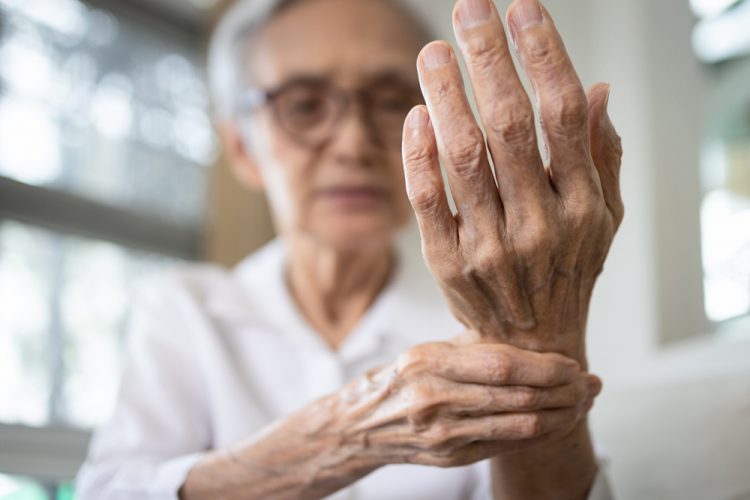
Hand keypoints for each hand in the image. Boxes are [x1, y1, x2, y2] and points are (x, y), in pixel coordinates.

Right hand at [332, 338, 600, 467]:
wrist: (364, 424)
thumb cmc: (403, 379)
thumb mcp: (430, 350)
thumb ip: (476, 345)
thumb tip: (536, 339)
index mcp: (428, 361)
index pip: (503, 364)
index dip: (547, 365)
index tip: (573, 363)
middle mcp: (434, 398)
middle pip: (519, 396)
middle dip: (566, 390)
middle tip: (591, 383)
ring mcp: (443, 433)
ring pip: (521, 425)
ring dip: (562, 414)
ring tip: (584, 402)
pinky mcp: (451, 458)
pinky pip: (509, 445)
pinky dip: (542, 434)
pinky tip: (559, 422)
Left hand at [401, 0, 622, 365]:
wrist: (530, 347)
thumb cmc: (567, 272)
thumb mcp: (603, 220)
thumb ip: (602, 156)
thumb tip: (597, 89)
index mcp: (584, 205)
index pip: (563, 115)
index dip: (544, 55)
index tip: (523, 10)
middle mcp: (540, 224)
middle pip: (510, 124)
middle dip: (489, 59)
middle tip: (470, 9)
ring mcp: (491, 246)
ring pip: (465, 156)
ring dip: (447, 96)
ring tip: (434, 52)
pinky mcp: (448, 263)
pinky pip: (429, 201)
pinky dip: (419, 156)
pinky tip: (415, 115)